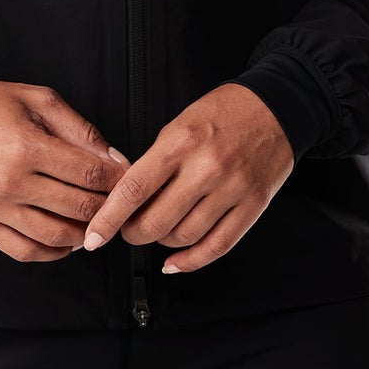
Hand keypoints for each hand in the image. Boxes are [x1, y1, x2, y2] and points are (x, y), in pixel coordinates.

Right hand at [0, 80, 132, 262]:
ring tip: (95, 221)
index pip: (89, 173)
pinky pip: (24, 250)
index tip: (128, 179)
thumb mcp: (38, 99)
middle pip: (78, 207)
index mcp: (26, 146)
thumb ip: (79, 129)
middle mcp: (10, 182)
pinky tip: (66, 241)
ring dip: (84, 233)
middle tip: (118, 203)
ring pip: (56, 236)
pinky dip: (52, 252)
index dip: (117, 179)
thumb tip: (113, 159)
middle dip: (107, 207)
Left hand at [80, 83, 293, 273]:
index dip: (108, 219)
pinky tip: (175, 262)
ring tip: (158, 231)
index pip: (134, 189)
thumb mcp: (178, 124)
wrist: (275, 107)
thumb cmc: (222, 112)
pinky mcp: (252, 206)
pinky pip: (217, 246)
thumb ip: (154, 162)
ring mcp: (232, 189)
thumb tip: (127, 200)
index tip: (93, 237)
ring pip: (183, 237)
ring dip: (162, 242)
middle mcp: (206, 168)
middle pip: (156, 222)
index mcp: (181, 142)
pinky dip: (191, 261)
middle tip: (128, 230)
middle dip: (134, 234)